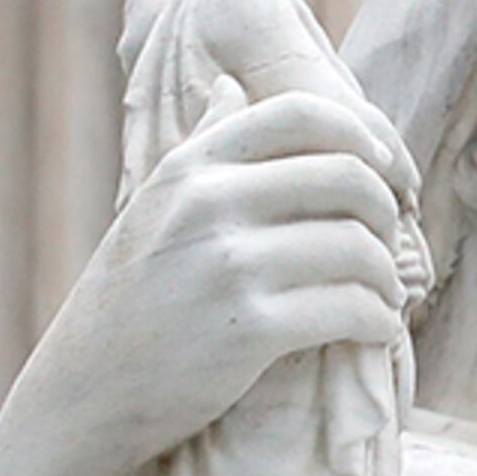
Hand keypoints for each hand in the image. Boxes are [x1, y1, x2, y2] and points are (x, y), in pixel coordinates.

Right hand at [0, 89, 421, 475]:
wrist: (88, 390)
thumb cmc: (133, 298)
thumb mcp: (153, 205)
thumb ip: (201, 145)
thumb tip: (230, 85)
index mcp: (192, 166)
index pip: (303, 115)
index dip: (366, 138)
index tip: (388, 175)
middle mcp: (210, 202)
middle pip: (348, 177)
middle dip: (386, 214)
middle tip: (388, 246)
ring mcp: (230, 265)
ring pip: (359, 247)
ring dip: (387, 277)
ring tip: (383, 296)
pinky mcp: (251, 329)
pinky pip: (352, 309)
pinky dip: (379, 321)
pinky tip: (375, 330)